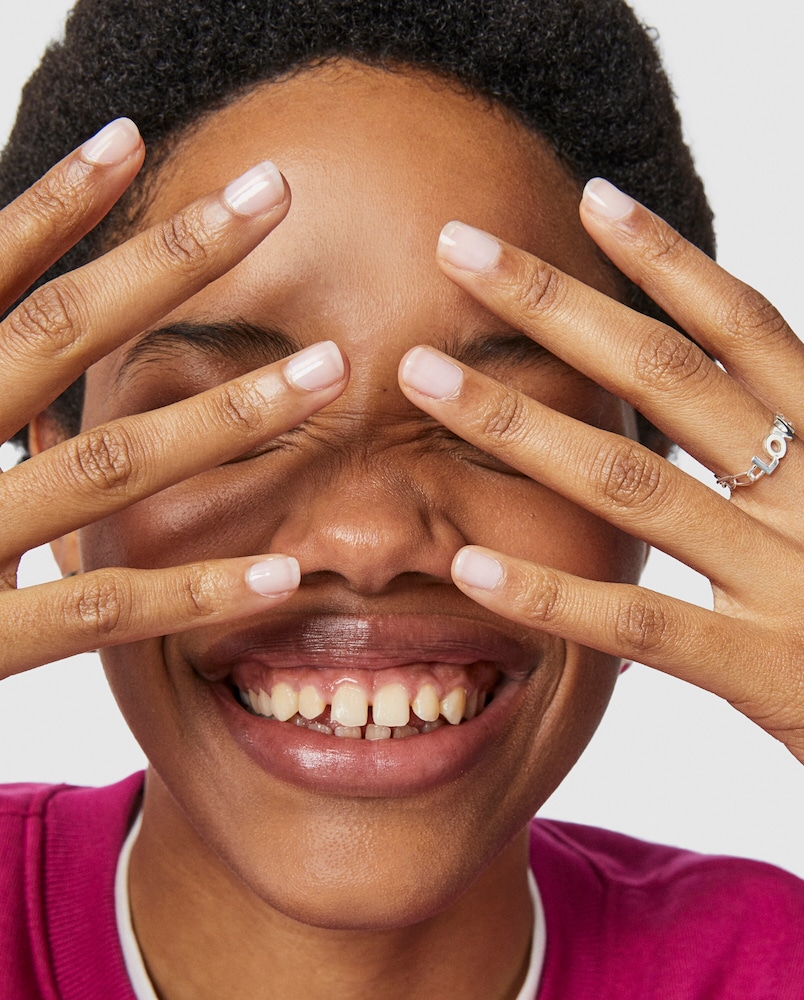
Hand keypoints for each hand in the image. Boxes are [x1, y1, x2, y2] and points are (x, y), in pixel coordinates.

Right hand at [0, 119, 347, 678]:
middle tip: (273, 195)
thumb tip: (24, 322)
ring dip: (227, 414)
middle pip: (59, 334)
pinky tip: (283, 573)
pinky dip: (194, 591)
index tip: (131, 142)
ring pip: (107, 463)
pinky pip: (101, 608)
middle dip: (175, 261)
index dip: (56, 207)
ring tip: (328, 369)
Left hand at [398, 179, 803, 990]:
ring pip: (632, 482)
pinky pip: (641, 623)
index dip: (668, 259)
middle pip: (666, 374)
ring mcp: (794, 586)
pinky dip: (554, 593)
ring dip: (520, 424)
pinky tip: (472, 564)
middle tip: (462, 251)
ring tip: (426, 376)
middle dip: (556, 304)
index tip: (593, 202)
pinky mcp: (772, 676)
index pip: (750, 328)